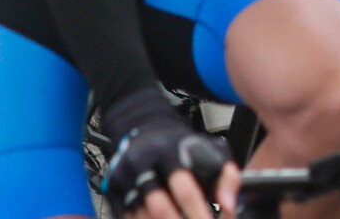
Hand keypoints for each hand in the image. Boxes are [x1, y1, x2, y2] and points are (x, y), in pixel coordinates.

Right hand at [101, 91, 238, 218]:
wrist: (145, 129)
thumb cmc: (183, 146)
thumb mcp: (211, 150)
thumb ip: (227, 175)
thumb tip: (229, 205)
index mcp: (169, 151)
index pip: (184, 189)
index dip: (197, 211)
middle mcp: (142, 162)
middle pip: (158, 207)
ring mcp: (123, 177)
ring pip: (140, 216)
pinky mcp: (111, 189)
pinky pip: (125, 216)